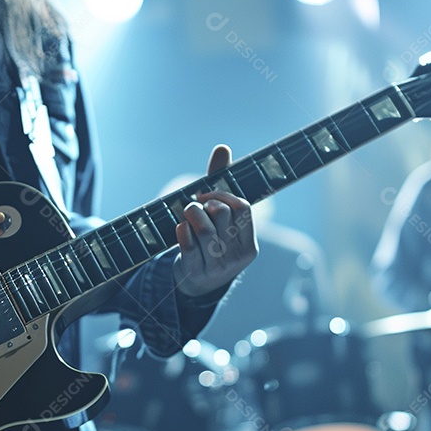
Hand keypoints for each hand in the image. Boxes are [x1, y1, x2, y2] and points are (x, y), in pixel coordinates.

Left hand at [172, 144, 257, 296]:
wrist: (195, 283)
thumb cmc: (209, 242)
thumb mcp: (218, 217)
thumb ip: (220, 184)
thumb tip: (222, 148)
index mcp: (249, 244)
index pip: (243, 207)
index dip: (223, 195)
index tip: (207, 196)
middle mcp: (238, 257)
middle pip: (222, 214)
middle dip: (205, 203)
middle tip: (194, 206)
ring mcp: (218, 268)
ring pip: (205, 228)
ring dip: (191, 214)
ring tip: (187, 214)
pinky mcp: (196, 273)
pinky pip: (188, 244)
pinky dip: (181, 231)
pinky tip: (180, 229)